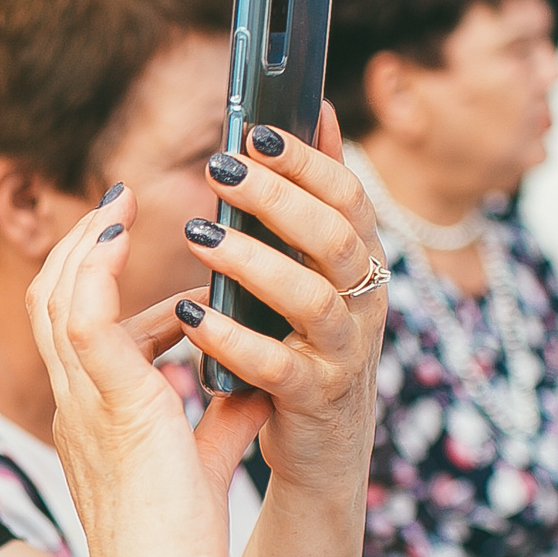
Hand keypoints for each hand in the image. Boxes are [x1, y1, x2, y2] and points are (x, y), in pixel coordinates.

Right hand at [29, 187, 265, 556]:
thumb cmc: (176, 552)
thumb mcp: (203, 465)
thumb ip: (221, 423)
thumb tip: (252, 387)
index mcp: (92, 417)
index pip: (76, 330)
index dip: (97, 281)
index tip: (134, 248)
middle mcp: (76, 404)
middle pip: (50, 300)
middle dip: (79, 244)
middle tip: (117, 201)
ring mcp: (85, 405)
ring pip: (57, 298)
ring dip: (85, 242)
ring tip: (120, 203)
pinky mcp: (112, 407)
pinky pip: (86, 319)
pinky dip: (97, 267)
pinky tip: (123, 233)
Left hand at [175, 103, 387, 498]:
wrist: (324, 448)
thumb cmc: (308, 341)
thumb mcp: (319, 268)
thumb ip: (316, 196)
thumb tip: (316, 107)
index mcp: (362, 262)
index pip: (347, 196)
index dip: (305, 160)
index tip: (255, 130)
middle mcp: (364, 300)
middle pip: (333, 236)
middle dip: (276, 198)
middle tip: (217, 170)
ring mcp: (344, 352)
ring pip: (311, 298)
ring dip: (253, 262)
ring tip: (198, 236)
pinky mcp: (315, 400)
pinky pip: (279, 366)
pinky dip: (236, 340)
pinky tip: (193, 320)